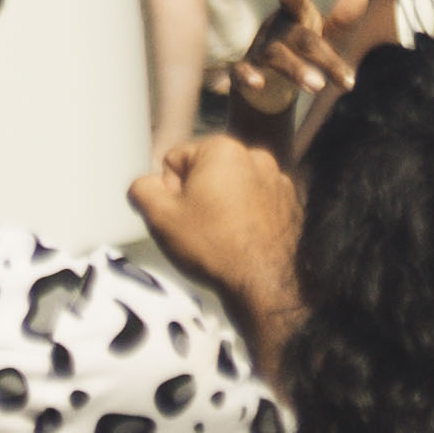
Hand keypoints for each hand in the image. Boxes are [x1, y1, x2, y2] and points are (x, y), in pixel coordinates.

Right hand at [133, 132, 299, 321]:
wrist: (265, 283)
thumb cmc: (214, 247)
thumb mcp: (161, 217)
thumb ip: (142, 190)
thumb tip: (144, 185)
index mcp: (222, 150)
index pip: (175, 160)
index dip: (169, 191)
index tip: (180, 215)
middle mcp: (255, 157)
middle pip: (207, 172)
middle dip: (198, 196)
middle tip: (199, 228)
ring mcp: (278, 180)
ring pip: (233, 187)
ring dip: (223, 205)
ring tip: (222, 236)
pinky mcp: (291, 203)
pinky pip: (257, 202)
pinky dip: (247, 216)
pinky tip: (242, 239)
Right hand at [217, 0, 364, 137]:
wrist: (269, 85)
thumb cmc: (302, 52)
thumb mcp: (324, 37)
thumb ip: (342, 19)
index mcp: (297, 18)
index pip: (297, 4)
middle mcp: (276, 30)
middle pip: (300, 38)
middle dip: (320, 55)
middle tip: (336, 75)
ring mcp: (259, 51)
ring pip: (275, 55)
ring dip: (296, 69)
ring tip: (318, 87)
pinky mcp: (243, 73)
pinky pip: (241, 72)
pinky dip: (247, 76)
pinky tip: (257, 84)